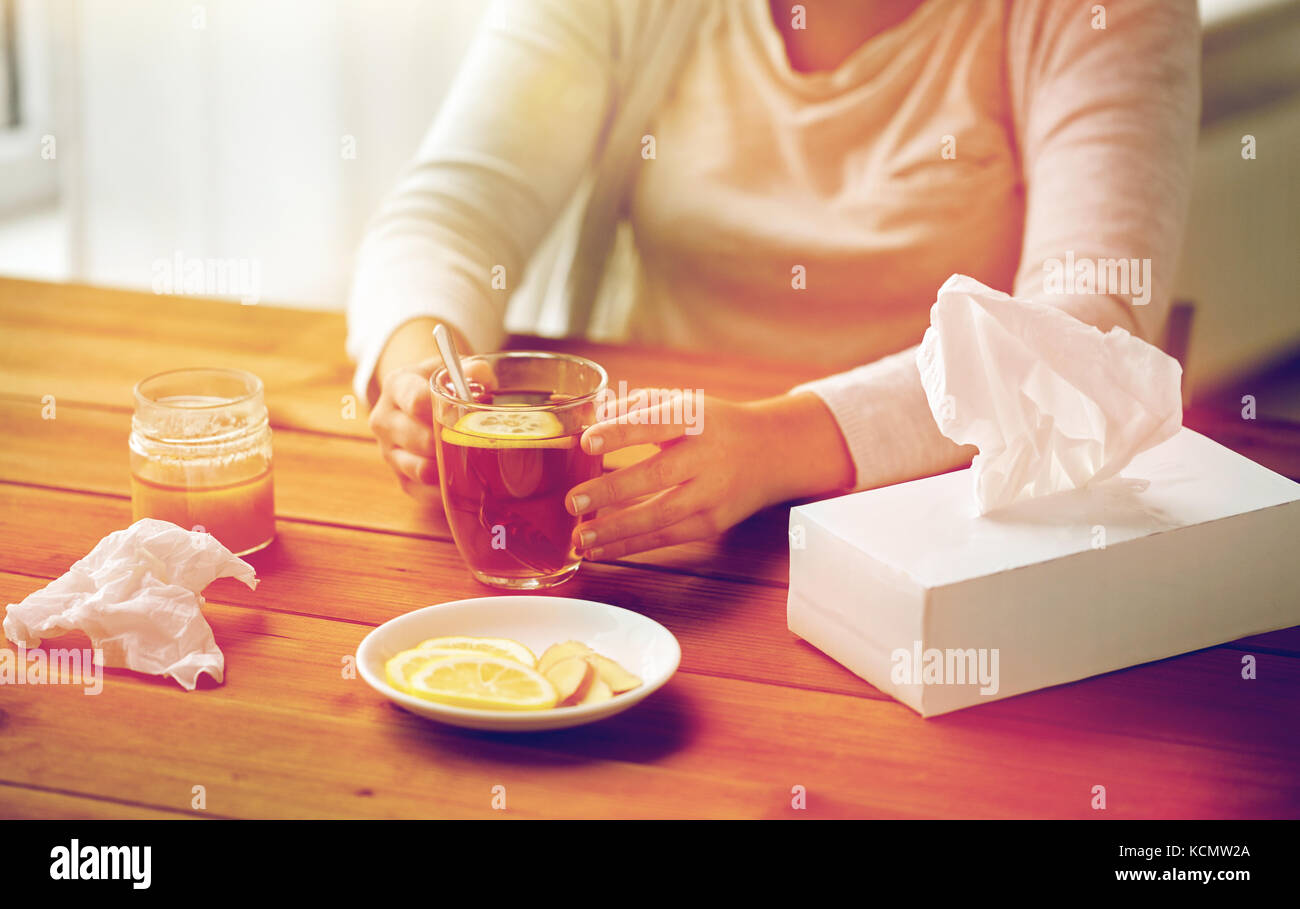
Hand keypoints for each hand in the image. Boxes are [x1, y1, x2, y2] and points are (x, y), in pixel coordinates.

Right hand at [369, 353, 494, 499]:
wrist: (417, 402)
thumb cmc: (441, 385)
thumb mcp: (454, 369)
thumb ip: (472, 369)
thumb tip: (479, 377)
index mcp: (398, 386)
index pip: (416, 400)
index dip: (444, 409)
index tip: (464, 411)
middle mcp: (385, 420)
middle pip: (420, 439)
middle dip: (451, 440)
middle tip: (474, 437)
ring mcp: (389, 452)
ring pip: (420, 469)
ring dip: (450, 467)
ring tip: (470, 457)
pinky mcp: (400, 478)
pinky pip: (425, 492)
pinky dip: (447, 490)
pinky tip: (464, 479)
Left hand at [564, 390, 853, 559]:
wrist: (771, 453)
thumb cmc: (712, 425)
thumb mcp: (681, 402)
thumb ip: (635, 407)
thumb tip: (588, 416)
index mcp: (695, 418)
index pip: (656, 422)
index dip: (621, 431)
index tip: (587, 442)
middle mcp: (706, 456)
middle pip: (658, 474)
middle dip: (612, 490)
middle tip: (573, 501)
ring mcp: (711, 494)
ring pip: (661, 516)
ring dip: (617, 529)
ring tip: (580, 537)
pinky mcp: (711, 523)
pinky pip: (665, 538)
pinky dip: (630, 546)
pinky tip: (599, 549)